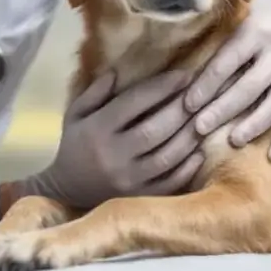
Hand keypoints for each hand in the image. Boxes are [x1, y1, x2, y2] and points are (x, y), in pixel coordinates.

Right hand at [17, 70, 203, 209]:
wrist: (66, 192)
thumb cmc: (75, 146)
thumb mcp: (75, 114)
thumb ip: (95, 92)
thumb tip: (118, 72)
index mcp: (98, 129)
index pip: (134, 102)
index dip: (162, 87)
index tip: (184, 74)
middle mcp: (114, 155)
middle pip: (156, 130)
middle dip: (181, 109)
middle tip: (201, 94)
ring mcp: (129, 180)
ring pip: (168, 157)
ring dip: (189, 136)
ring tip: (204, 118)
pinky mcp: (141, 198)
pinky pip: (171, 183)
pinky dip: (189, 167)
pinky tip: (200, 150)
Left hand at [185, 0, 270, 161]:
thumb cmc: (268, 18)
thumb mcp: (247, 13)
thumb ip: (221, 30)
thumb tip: (180, 46)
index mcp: (256, 32)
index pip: (226, 62)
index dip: (205, 85)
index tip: (186, 105)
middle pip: (248, 87)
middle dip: (222, 110)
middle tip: (199, 129)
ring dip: (253, 126)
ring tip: (232, 141)